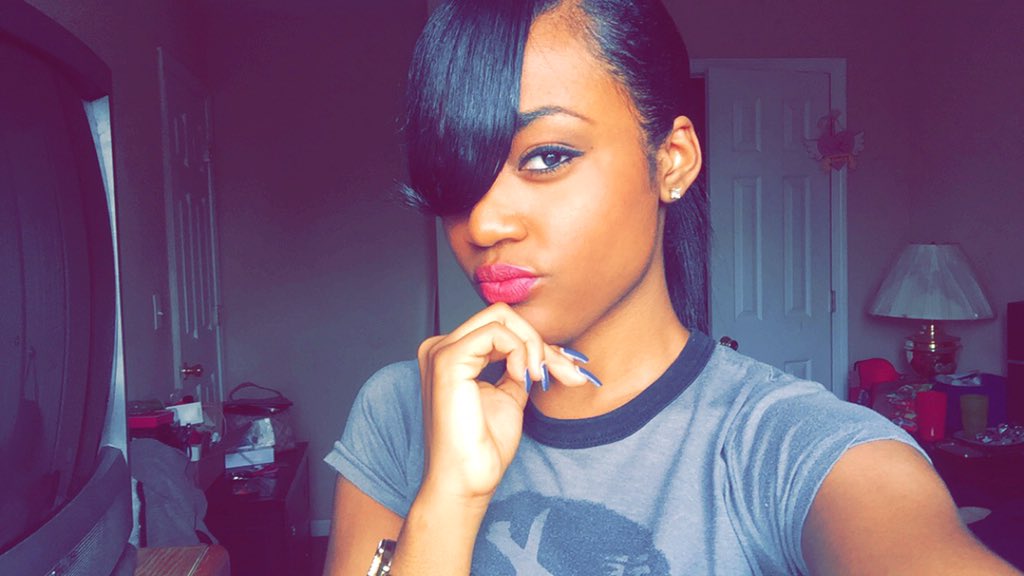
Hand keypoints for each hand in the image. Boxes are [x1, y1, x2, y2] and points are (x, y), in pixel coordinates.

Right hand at [416, 303, 589, 503]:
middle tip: (565, 372)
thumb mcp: (509, 395)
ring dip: (534, 345)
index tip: (566, 370)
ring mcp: (441, 351)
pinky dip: (521, 350)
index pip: (501, 329)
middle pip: (503, 317)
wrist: (467, 480)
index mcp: (452, 355)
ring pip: (502, 318)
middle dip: (541, 343)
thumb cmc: (482, 447)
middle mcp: (440, 347)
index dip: (538, 345)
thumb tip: (546, 350)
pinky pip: (497, 333)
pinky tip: (524, 376)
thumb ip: (519, 367)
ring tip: (541, 378)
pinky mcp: (448, 360)